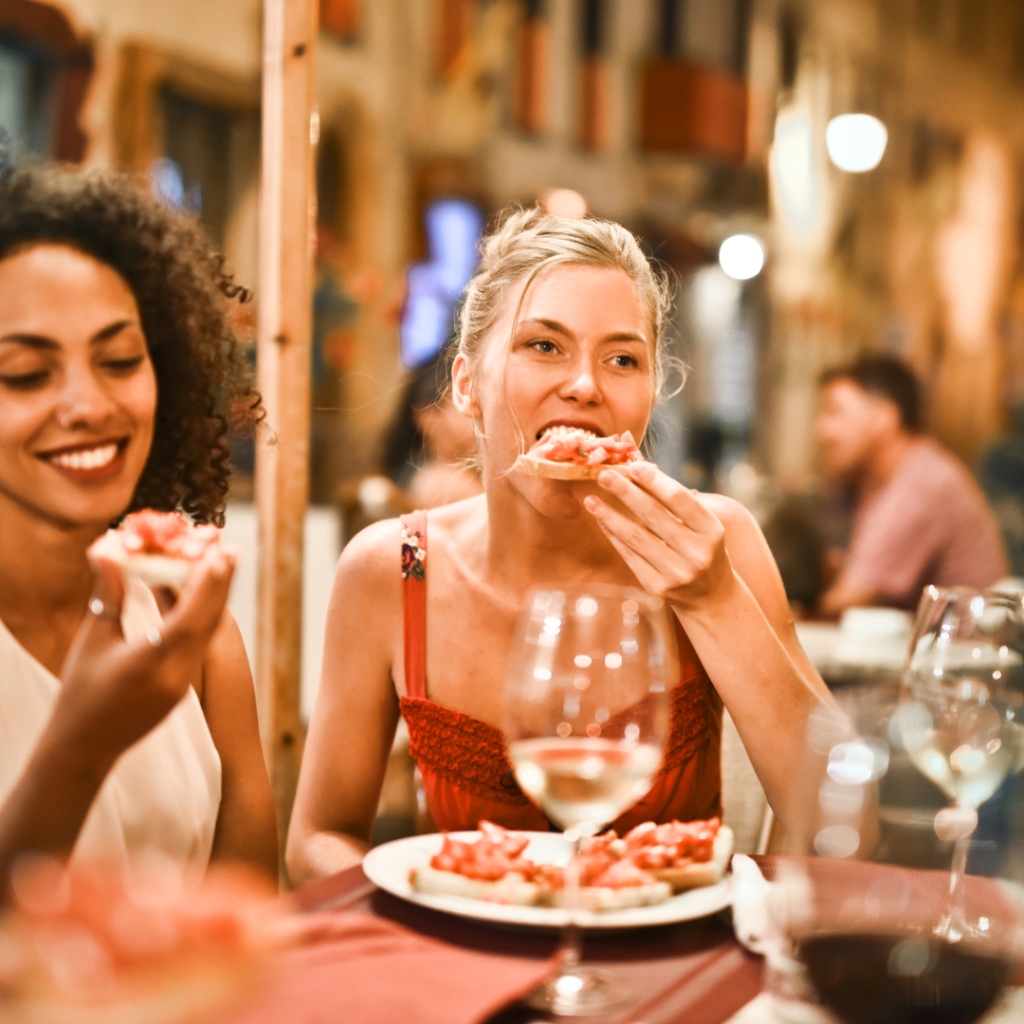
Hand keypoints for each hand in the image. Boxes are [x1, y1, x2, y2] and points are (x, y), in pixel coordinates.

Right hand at [52, 545, 237, 762]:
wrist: (84, 747)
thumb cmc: (80, 693)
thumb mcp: (92, 641)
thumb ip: (107, 594)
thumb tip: (108, 548)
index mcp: (149, 664)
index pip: (188, 619)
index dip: (206, 586)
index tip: (219, 555)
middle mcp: (175, 675)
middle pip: (207, 623)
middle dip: (220, 584)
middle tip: (230, 550)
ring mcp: (183, 684)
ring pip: (207, 633)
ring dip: (215, 598)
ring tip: (222, 565)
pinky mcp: (183, 687)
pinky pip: (198, 644)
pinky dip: (201, 617)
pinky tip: (200, 596)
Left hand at [583, 463, 735, 612]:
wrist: (711, 595)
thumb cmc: (703, 548)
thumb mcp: (702, 525)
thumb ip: (675, 501)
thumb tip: (639, 470)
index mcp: (712, 530)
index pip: (678, 499)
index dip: (654, 480)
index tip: (633, 466)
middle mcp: (696, 553)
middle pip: (653, 515)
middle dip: (625, 492)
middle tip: (604, 475)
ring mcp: (676, 573)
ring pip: (636, 537)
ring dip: (609, 516)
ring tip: (591, 500)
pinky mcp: (657, 587)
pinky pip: (629, 556)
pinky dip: (613, 536)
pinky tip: (601, 521)